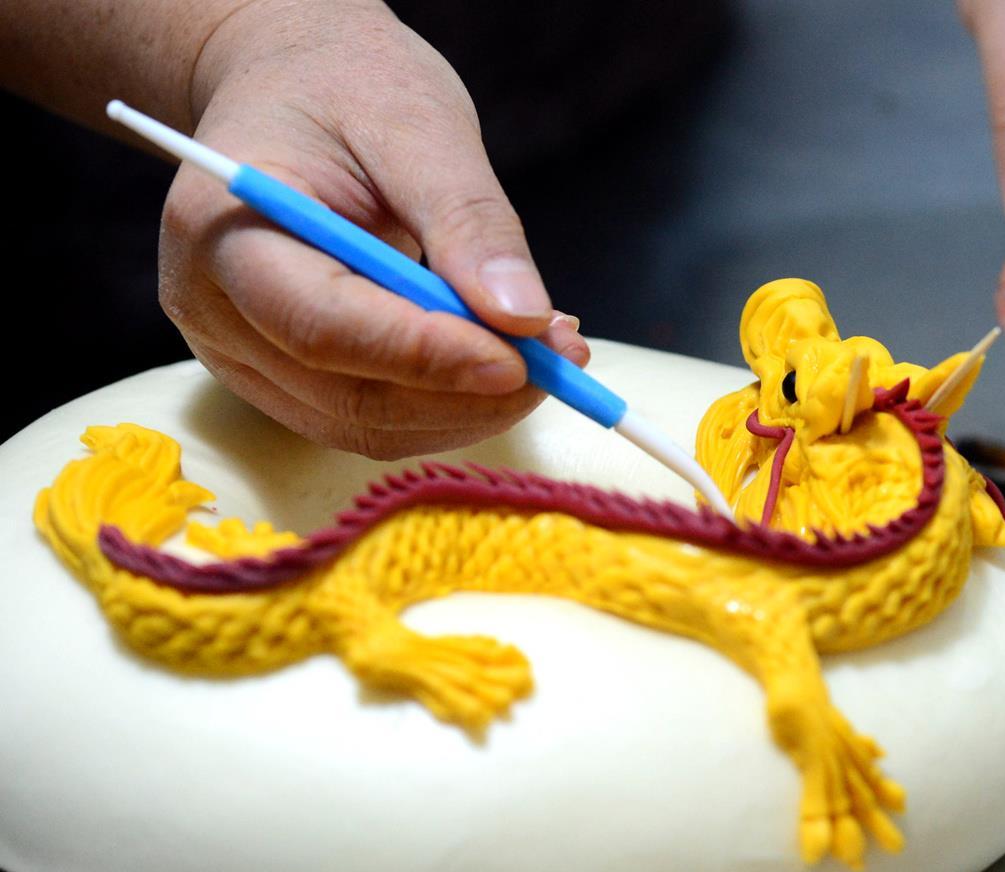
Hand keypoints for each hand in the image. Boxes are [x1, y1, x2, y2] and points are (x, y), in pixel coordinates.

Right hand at [159, 0, 586, 458]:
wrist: (290, 86)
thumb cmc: (344, 86)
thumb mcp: (419, 125)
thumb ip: (469, 222)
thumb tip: (522, 319)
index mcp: (223, 231)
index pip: (322, 325)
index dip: (425, 355)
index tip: (520, 358)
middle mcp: (215, 310)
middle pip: (348, 398)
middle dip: (467, 393)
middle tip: (562, 358)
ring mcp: (244, 354)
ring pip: (367, 425)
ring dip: (470, 408)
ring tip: (548, 352)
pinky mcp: (284, 376)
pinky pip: (372, 416)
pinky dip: (450, 402)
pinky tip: (505, 356)